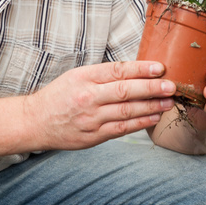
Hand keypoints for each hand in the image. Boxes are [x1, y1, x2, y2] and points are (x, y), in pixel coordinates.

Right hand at [27, 60, 175, 150]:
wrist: (34, 122)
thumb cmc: (57, 97)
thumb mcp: (75, 76)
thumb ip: (101, 75)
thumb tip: (134, 72)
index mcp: (83, 78)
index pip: (117, 71)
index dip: (141, 69)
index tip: (160, 68)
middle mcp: (88, 97)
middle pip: (126, 91)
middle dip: (152, 88)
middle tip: (171, 86)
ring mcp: (91, 118)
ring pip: (127, 111)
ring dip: (151, 107)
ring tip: (168, 102)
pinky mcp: (93, 136)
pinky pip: (122, 129)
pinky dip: (140, 123)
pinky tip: (154, 117)